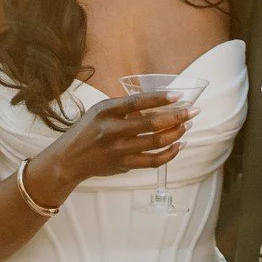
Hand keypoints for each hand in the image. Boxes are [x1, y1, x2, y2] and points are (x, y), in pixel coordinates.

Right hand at [33, 91, 195, 197]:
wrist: (68, 159)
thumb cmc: (86, 130)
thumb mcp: (99, 111)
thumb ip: (124, 108)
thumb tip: (157, 105)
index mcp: (106, 111)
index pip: (138, 102)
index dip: (160, 99)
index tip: (178, 96)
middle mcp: (112, 130)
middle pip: (152, 124)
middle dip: (177, 117)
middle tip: (192, 112)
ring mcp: (118, 150)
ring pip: (156, 142)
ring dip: (176, 133)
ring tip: (187, 126)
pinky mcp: (123, 165)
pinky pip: (153, 161)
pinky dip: (169, 154)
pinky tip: (178, 145)